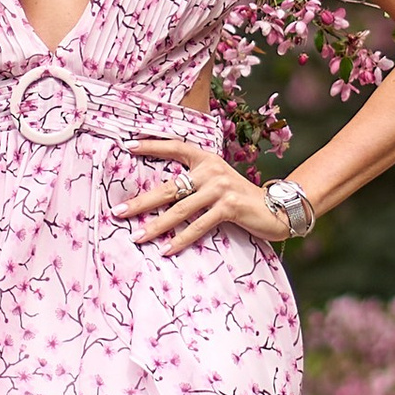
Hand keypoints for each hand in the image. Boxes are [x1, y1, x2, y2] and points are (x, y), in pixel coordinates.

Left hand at [115, 136, 286, 255]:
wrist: (276, 209)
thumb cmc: (241, 198)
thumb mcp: (217, 182)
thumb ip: (195, 181)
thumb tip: (160, 194)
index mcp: (206, 158)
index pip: (174, 147)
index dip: (151, 145)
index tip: (125, 145)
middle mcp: (211, 169)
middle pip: (168, 186)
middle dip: (141, 201)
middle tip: (117, 212)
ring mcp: (220, 187)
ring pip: (179, 209)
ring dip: (156, 226)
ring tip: (137, 236)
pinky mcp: (228, 206)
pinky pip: (198, 225)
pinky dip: (181, 240)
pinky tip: (166, 250)